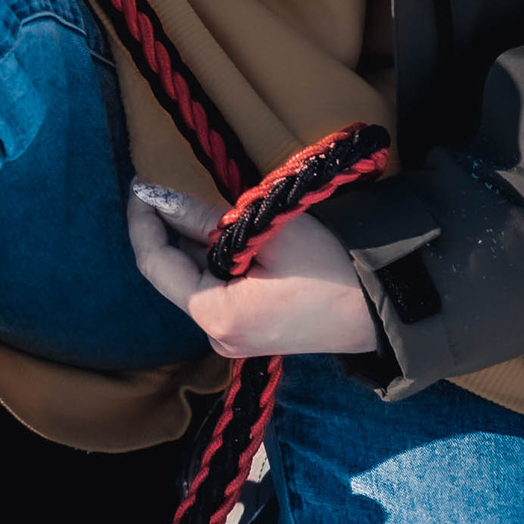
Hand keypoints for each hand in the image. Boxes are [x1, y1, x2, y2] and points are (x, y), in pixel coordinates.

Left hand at [127, 181, 377, 358]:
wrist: (383, 306)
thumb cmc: (329, 266)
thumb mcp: (262, 231)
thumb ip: (203, 218)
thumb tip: (157, 198)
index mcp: (216, 316)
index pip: (156, 264)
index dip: (142, 222)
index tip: (139, 185)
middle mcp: (217, 335)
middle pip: (173, 274)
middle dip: (166, 230)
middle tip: (162, 186)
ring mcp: (233, 338)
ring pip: (194, 279)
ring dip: (190, 242)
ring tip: (192, 204)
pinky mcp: (248, 331)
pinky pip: (215, 289)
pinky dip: (211, 258)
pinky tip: (218, 232)